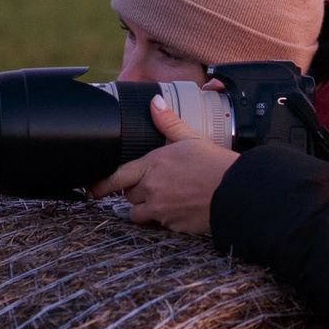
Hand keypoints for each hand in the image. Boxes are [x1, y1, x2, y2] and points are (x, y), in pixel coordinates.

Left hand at [89, 91, 239, 236]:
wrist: (235, 192)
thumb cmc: (215, 164)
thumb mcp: (191, 139)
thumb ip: (168, 123)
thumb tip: (154, 103)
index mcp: (153, 165)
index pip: (117, 176)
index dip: (103, 184)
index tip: (94, 189)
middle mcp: (152, 189)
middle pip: (128, 194)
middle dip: (136, 191)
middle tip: (153, 185)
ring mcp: (160, 209)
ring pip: (138, 213)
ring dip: (144, 208)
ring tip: (162, 199)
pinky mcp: (171, 225)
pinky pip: (158, 224)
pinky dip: (163, 218)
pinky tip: (178, 208)